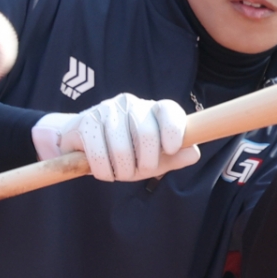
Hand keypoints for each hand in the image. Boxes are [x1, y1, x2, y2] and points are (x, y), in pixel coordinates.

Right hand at [33, 93, 200, 181]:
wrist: (83, 144)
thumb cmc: (127, 151)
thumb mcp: (154, 157)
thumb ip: (176, 157)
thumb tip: (193, 153)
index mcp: (152, 110)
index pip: (169, 111)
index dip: (174, 130)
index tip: (170, 149)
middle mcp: (131, 104)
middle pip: (146, 133)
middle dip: (145, 163)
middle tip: (139, 172)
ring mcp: (107, 109)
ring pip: (121, 148)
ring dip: (122, 171)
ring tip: (120, 173)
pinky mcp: (85, 121)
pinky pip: (98, 154)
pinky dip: (104, 171)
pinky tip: (105, 172)